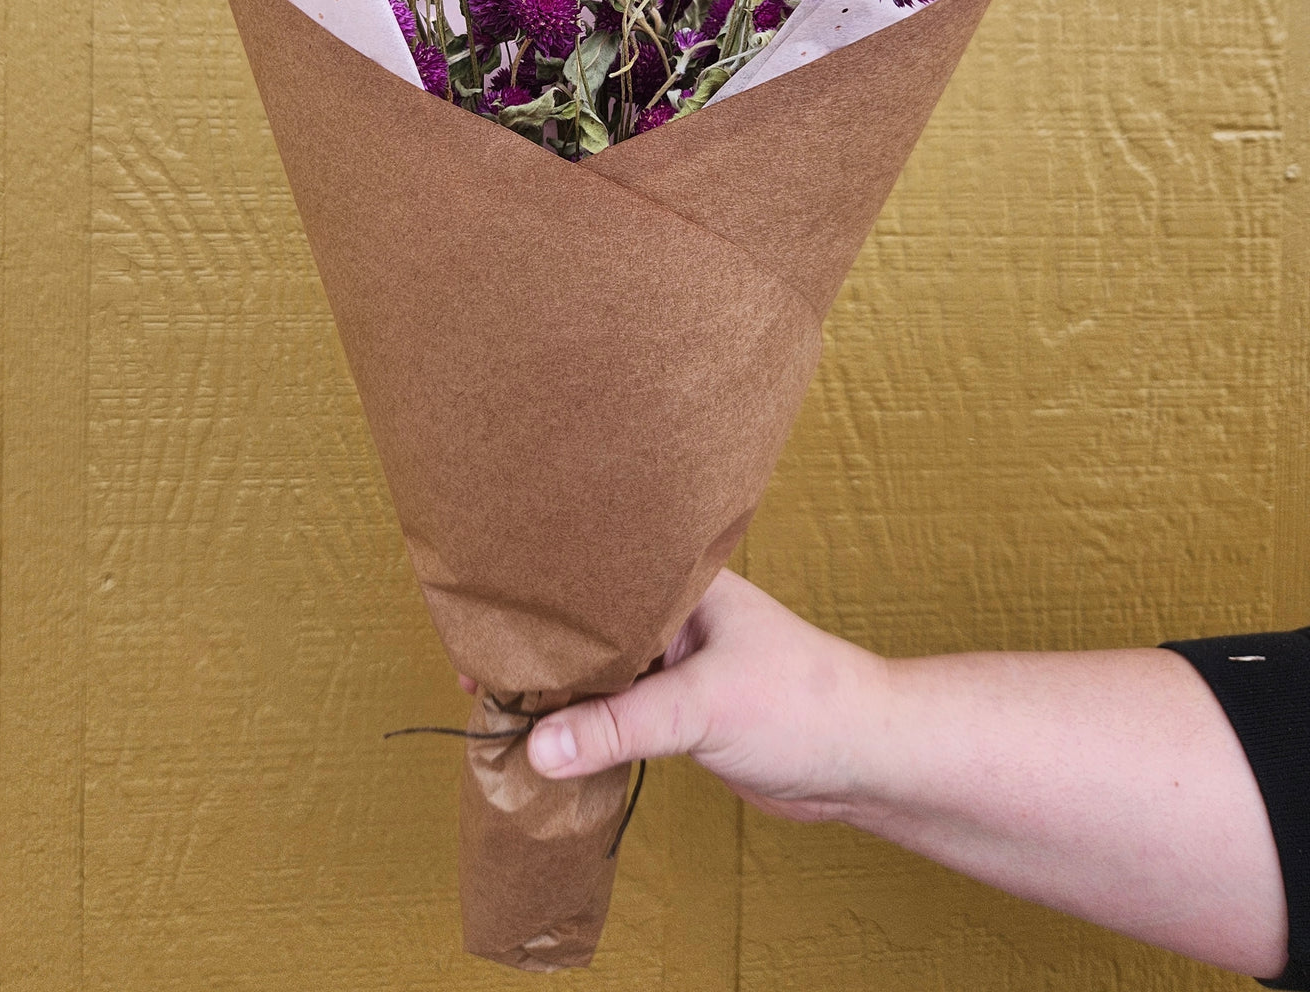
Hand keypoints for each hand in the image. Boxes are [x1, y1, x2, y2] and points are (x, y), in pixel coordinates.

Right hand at [459, 568, 884, 821]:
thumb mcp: (702, 708)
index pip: (593, 583)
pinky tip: (549, 741)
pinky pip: (617, 712)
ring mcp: (675, 664)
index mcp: (679, 586)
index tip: (483, 627)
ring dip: (560, 694)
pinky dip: (585, 727)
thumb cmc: (803, 705)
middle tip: (478, 672)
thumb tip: (536, 747)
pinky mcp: (680, 710)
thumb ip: (620, 726)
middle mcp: (672, 618)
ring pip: (600, 674)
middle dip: (539, 652)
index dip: (538, 603)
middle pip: (588, 630)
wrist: (865, 760)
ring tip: (500, 708)